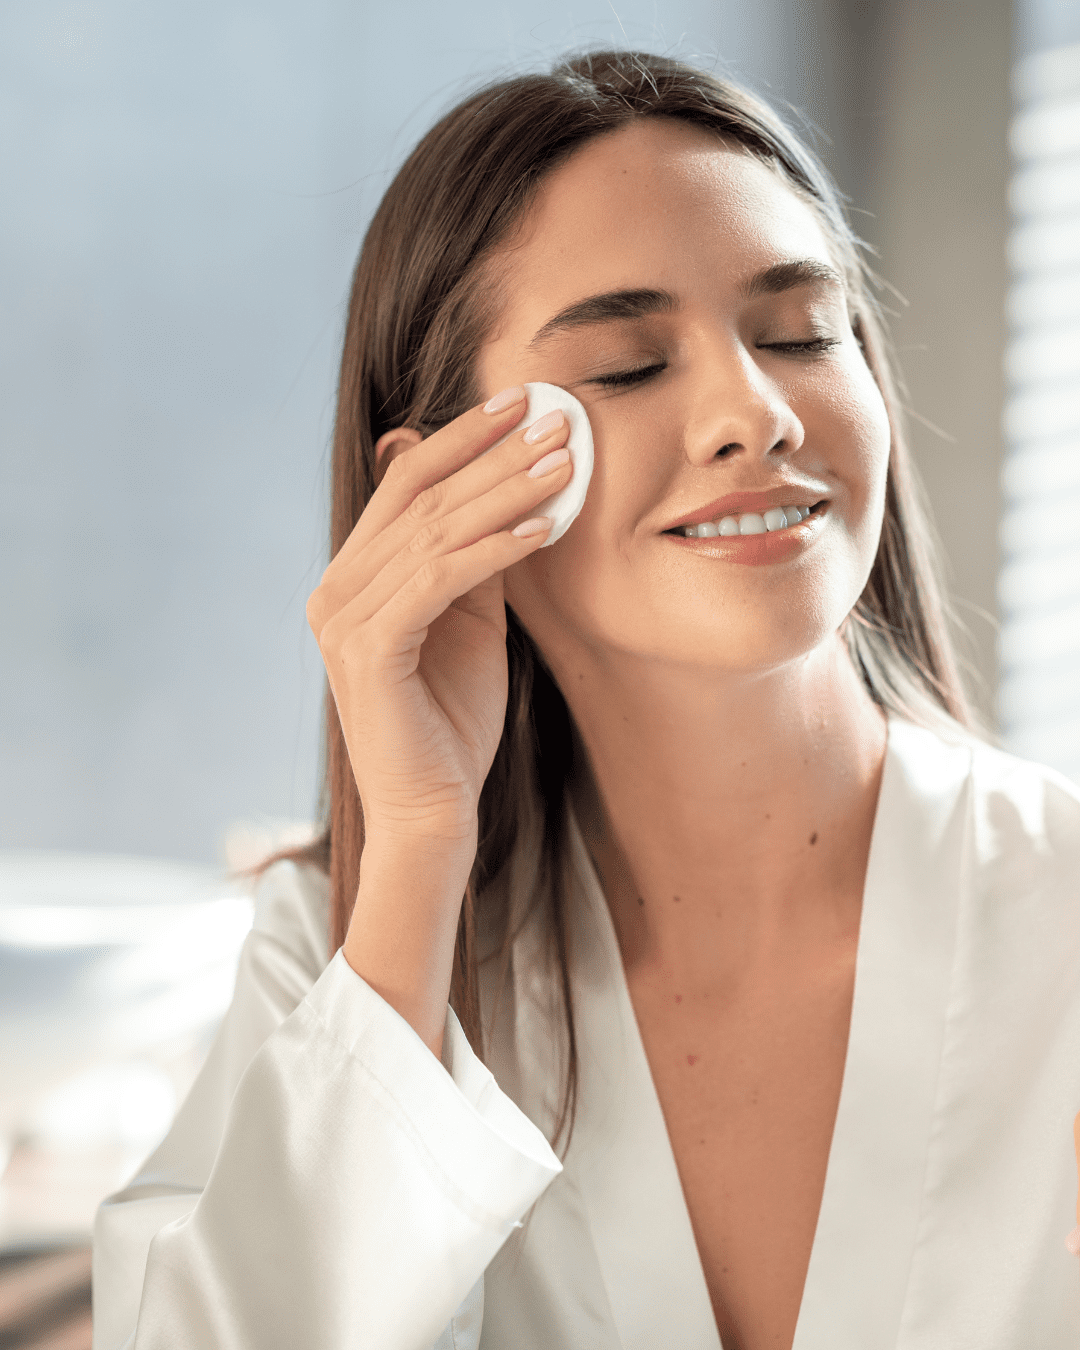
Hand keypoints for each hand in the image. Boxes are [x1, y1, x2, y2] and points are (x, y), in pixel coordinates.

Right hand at [306, 387, 572, 848]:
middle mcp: (336, 589)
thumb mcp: (471, 621)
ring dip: (507, 493)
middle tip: (559, 420)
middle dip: (495, 453)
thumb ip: (475, 556)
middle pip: (421, 497)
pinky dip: (494, 550)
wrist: (433, 808)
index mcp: (354, 576)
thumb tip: (505, 487)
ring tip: (566, 464)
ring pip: (434, 532)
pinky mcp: (366, 649)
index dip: (463, 438)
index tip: (523, 403)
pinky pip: (438, 579)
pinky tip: (544, 529)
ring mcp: (343, 618)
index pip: (406, 485)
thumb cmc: (453, 719)